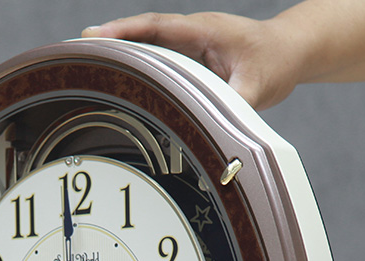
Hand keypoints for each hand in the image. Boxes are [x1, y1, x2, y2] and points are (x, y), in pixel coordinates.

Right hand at [82, 12, 302, 109]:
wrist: (290, 50)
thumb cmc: (276, 62)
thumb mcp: (257, 86)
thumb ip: (233, 105)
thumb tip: (214, 129)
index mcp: (203, 30)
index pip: (155, 26)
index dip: (123, 31)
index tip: (93, 36)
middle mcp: (191, 33)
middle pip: (142, 34)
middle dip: (109, 41)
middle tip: (75, 53)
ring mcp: (188, 44)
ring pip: (147, 47)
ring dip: (120, 55)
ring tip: (86, 67)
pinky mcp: (189, 57)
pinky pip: (158, 60)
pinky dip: (138, 67)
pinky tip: (119, 81)